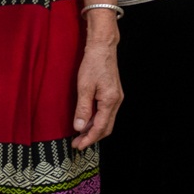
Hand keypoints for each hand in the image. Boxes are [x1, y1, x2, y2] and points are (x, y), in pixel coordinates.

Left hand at [71, 33, 122, 149]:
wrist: (103, 48)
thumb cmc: (93, 64)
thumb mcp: (84, 87)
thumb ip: (82, 108)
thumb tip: (79, 127)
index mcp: (110, 100)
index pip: (101, 127)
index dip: (89, 139)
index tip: (78, 146)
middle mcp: (116, 101)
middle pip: (107, 127)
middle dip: (92, 137)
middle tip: (77, 144)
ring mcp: (116, 97)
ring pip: (107, 120)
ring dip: (94, 130)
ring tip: (79, 135)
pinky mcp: (113, 94)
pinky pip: (106, 113)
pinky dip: (96, 120)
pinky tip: (86, 121)